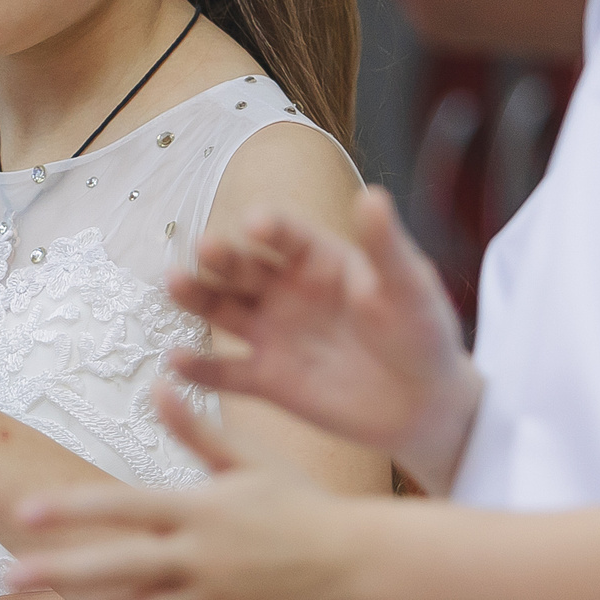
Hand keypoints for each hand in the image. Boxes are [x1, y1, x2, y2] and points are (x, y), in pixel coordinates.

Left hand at [8, 389, 365, 599]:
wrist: (355, 563)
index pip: (124, 506)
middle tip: (6, 575)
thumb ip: (195, 430)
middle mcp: (198, 559)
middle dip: (59, 570)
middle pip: (117, 566)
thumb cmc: (300, 504)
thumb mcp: (247, 460)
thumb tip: (159, 385)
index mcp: (199, 510)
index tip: (26, 511)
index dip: (74, 510)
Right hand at [169, 185, 479, 492]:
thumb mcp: (410, 288)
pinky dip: (201, 369)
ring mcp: (274, 334)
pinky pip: (228, 373)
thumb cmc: (424, 334)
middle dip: (223, 257)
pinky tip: (175, 362)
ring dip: (197, 296)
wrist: (426, 404)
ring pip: (225, 310)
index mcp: (320, 259)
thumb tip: (373, 195)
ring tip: (172, 283)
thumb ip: (387, 248)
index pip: (287, 236)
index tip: (257, 223)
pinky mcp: (269, 380)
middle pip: (244, 268)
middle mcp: (287, 290)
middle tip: (205, 249)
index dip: (271, 228)